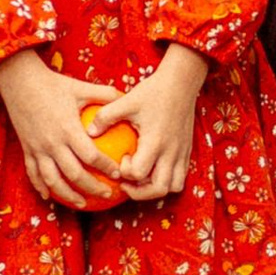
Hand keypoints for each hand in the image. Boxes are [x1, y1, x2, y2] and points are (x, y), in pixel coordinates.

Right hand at [0, 50, 118, 209]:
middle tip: (108, 194)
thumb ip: (105, 95)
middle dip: (92, 188)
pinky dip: (41, 187)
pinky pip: (32, 174)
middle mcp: (53, 143)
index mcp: (69, 129)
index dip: (106, 168)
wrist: (19, 82)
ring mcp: (37, 149)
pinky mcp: (27, 150)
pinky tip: (49, 196)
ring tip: (82, 203)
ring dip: (68, 195)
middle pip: (74, 174)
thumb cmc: (54, 84)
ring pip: (53, 180)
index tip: (118, 174)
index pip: (91, 156)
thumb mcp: (82, 88)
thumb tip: (127, 99)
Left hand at [85, 46, 208, 200]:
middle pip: (158, 189)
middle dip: (140, 192)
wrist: (182, 82)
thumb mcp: (126, 101)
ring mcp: (181, 153)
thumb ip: (105, 117)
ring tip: (142, 179)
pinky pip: (180, 177)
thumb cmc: (152, 91)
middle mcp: (170, 152)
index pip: (139, 173)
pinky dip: (167, 180)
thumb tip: (88, 132)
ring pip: (173, 187)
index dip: (126, 172)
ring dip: (155, 189)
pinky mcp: (187, 151)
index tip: (121, 159)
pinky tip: (154, 170)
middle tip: (126, 182)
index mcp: (154, 141)